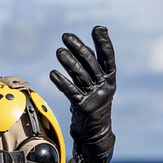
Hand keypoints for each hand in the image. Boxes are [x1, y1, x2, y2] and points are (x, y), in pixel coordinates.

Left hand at [49, 25, 115, 162]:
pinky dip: (62, 82)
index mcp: (110, 80)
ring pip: (80, 76)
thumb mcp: (96, 86)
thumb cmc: (93, 105)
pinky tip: (53, 73)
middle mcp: (104, 87)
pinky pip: (71, 92)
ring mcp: (95, 98)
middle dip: (78, 48)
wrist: (95, 134)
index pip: (108, 58)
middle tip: (66, 36)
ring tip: (58, 51)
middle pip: (91, 64)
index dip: (104, 43)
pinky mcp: (83, 107)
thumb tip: (90, 48)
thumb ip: (91, 67)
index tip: (98, 29)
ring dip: (68, 62)